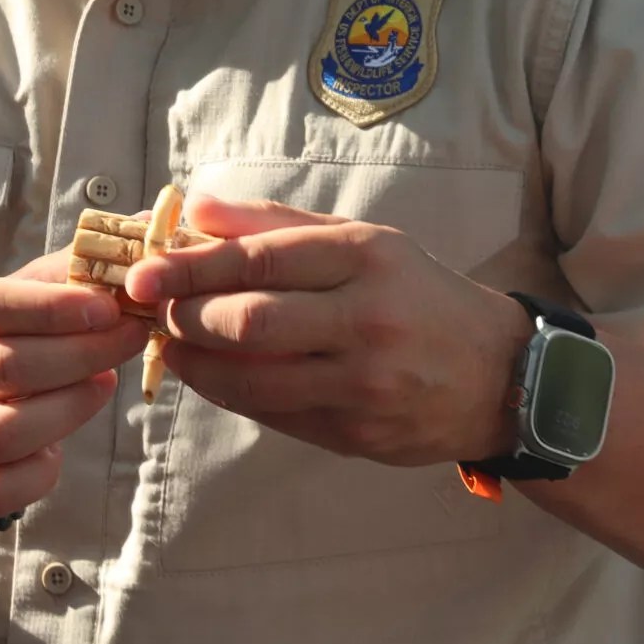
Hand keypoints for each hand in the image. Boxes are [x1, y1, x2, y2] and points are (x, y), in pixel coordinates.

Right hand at [0, 256, 150, 518]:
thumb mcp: (15, 297)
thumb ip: (65, 273)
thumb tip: (141, 231)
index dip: (56, 308)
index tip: (110, 307)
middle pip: (4, 366)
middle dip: (81, 354)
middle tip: (130, 340)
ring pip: (5, 429)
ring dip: (70, 407)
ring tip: (105, 383)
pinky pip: (1, 487)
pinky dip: (42, 469)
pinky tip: (61, 444)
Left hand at [124, 195, 533, 467]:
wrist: (500, 376)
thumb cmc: (419, 297)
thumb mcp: (364, 243)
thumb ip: (277, 224)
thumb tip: (194, 209)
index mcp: (368, 257)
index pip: (261, 259)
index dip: (190, 267)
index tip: (143, 273)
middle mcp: (368, 319)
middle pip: (250, 322)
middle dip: (187, 318)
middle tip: (158, 311)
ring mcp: (365, 383)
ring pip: (254, 379)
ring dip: (198, 365)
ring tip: (174, 348)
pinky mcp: (359, 435)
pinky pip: (275, 415)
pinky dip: (233, 395)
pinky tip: (215, 376)